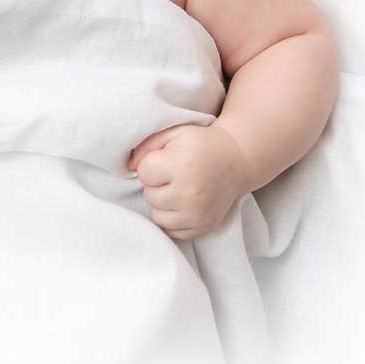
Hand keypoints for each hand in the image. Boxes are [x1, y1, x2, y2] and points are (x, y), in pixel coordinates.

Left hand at [126, 122, 249, 241]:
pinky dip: (173, 218)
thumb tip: (128, 167)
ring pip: (157, 215)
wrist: (236, 160)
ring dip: (163, 202)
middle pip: (150, 195)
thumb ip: (145, 146)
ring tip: (179, 188)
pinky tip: (184, 202)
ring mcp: (197, 214)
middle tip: (175, 173)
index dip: (152, 164)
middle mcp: (190, 194)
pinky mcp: (202, 227)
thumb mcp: (173, 133)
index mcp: (181, 166)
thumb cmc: (199, 143)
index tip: (166, 159)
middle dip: (157, 184)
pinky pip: (171, 230)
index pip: (144, 173)